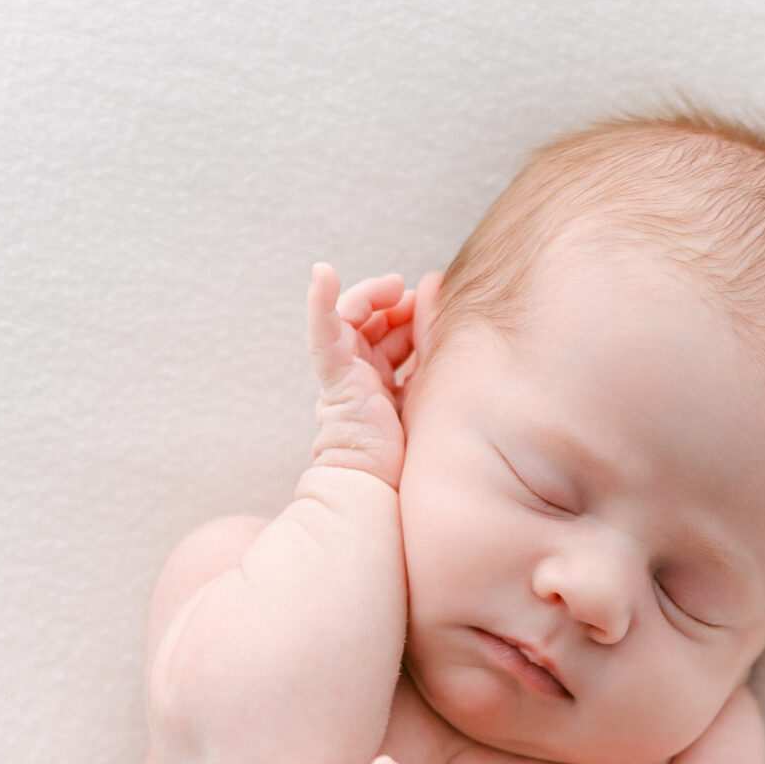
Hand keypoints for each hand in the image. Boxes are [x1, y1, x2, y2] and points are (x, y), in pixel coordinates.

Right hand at [307, 265, 430, 486]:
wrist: (381, 488)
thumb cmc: (408, 453)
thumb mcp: (427, 394)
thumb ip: (431, 357)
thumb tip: (444, 315)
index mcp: (379, 383)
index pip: (391, 334)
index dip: (407, 313)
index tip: (429, 303)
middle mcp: (358, 376)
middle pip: (371, 322)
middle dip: (391, 302)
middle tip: (411, 293)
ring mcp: (344, 375)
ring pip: (351, 319)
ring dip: (370, 295)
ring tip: (392, 287)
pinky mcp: (335, 377)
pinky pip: (323, 334)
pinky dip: (320, 303)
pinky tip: (323, 275)